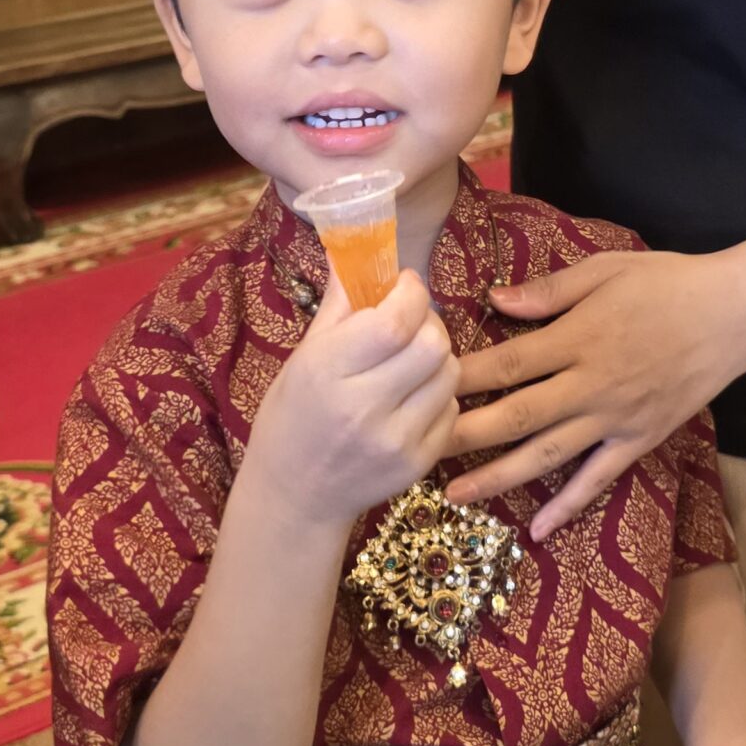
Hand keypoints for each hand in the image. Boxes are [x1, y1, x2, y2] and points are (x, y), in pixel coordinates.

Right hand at [246, 269, 457, 536]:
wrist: (296, 496)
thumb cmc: (293, 417)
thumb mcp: (304, 357)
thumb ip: (340, 304)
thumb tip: (358, 250)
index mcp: (327, 371)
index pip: (394, 321)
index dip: (411, 293)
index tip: (404, 286)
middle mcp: (362, 407)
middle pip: (433, 344)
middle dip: (428, 323)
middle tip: (410, 325)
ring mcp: (394, 441)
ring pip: (450, 374)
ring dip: (437, 358)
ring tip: (409, 363)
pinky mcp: (417, 465)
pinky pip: (451, 410)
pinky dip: (437, 395)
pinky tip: (410, 399)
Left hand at [443, 245, 745, 537]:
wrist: (736, 313)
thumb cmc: (668, 282)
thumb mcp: (605, 270)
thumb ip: (548, 291)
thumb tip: (494, 300)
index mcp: (578, 338)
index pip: (507, 364)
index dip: (462, 378)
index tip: (423, 387)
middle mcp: (590, 385)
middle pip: (516, 417)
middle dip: (464, 435)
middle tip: (418, 451)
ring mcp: (615, 418)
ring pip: (548, 455)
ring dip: (499, 477)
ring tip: (455, 495)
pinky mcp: (640, 439)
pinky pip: (599, 479)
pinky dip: (569, 506)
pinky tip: (539, 530)